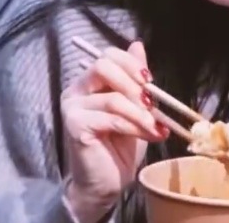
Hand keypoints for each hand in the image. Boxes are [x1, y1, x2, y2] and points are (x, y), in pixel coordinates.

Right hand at [60, 41, 166, 221]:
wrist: (105, 184)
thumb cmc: (119, 148)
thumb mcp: (134, 108)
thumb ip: (134, 79)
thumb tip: (138, 44)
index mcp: (88, 82)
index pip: (108, 56)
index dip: (132, 65)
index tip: (150, 82)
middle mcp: (75, 90)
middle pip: (103, 65)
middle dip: (134, 84)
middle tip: (151, 104)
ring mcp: (71, 107)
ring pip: (113, 97)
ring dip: (141, 113)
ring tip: (156, 127)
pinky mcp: (74, 125)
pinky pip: (112, 118)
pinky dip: (135, 126)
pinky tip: (151, 135)